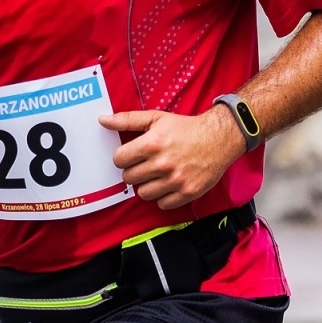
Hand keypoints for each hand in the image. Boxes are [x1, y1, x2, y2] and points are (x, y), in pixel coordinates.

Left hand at [100, 108, 244, 209]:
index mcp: (152, 144)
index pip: (119, 160)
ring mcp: (175, 180)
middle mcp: (162, 164)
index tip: (132, 155)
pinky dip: (163, 196)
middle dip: (134, 171)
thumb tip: (103, 120)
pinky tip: (168, 184)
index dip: (123, 157)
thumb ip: (127, 120)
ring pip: (143, 194)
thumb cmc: (185, 128)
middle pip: (129, 178)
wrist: (218, 138)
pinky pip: (162, 204)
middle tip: (146, 164)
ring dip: (147, 185)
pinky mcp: (187, 193)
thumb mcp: (156, 118)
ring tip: (157, 174)